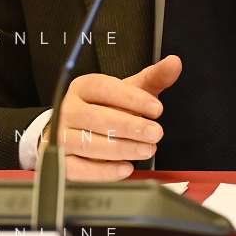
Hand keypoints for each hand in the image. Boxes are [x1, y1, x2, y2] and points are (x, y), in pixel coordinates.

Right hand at [40, 55, 180, 180]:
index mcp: (83, 87)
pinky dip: (104, 171)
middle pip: (96, 118)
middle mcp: (69, 109)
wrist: (75, 129)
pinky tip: (126, 168)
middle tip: (156, 133)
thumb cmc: (105, 107)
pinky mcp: (63, 162)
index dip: (131, 98)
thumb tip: (174, 63)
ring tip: (147, 150)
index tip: (156, 108)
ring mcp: (61, 136)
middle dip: (130, 127)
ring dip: (121, 149)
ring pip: (88, 144)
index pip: (104, 88)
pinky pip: (79, 169)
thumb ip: (153, 77)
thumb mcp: (128, 90)